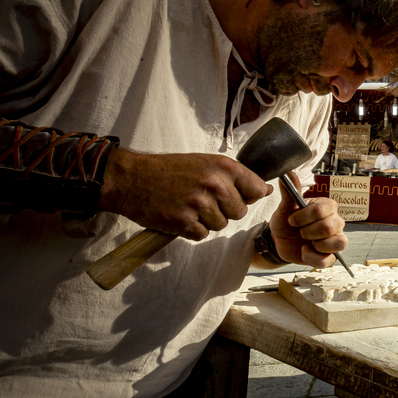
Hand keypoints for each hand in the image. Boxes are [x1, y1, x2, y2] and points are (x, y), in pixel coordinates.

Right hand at [100, 148, 270, 239]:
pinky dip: (191, 229)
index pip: (257, 189)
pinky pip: (202, 234)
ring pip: (221, 224)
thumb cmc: (170, 170)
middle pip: (239, 212)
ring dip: (207, 220)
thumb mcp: (206, 163)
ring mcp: (199, 204)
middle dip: (225, 210)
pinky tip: (180, 215)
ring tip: (188, 205)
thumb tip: (265, 189)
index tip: (237, 195)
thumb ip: (235, 176)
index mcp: (223, 167)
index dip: (249, 196)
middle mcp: (214, 184)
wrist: (132, 179)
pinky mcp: (184, 222)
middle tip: (203, 200)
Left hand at [268, 172, 347, 267]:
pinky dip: (312, 257)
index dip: (305, 217)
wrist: (279, 241)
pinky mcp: (330, 255)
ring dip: (317, 244)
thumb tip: (288, 172)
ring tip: (306, 242)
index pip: (324, 209)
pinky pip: (329, 260)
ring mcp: (335, 239)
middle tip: (299, 231)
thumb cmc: (286, 222)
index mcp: (327, 207)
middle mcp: (335, 222)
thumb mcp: (284, 208)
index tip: (292, 220)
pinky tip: (305, 251)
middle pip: (330, 227)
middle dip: (308, 231)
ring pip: (339, 243)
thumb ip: (289, 192)